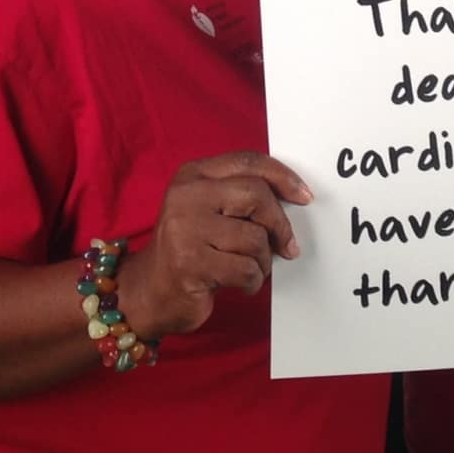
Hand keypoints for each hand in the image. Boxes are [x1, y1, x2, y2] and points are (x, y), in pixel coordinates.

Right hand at [120, 152, 311, 339]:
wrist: (148, 291)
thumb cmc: (189, 249)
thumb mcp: (208, 210)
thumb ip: (240, 197)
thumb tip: (294, 199)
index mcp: (192, 175)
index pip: (248, 161)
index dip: (283, 176)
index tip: (305, 196)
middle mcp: (186, 196)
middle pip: (256, 195)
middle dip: (279, 225)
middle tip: (286, 246)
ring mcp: (185, 230)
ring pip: (254, 237)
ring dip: (263, 261)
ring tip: (252, 268)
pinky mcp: (191, 264)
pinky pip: (246, 270)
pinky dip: (253, 281)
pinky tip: (241, 284)